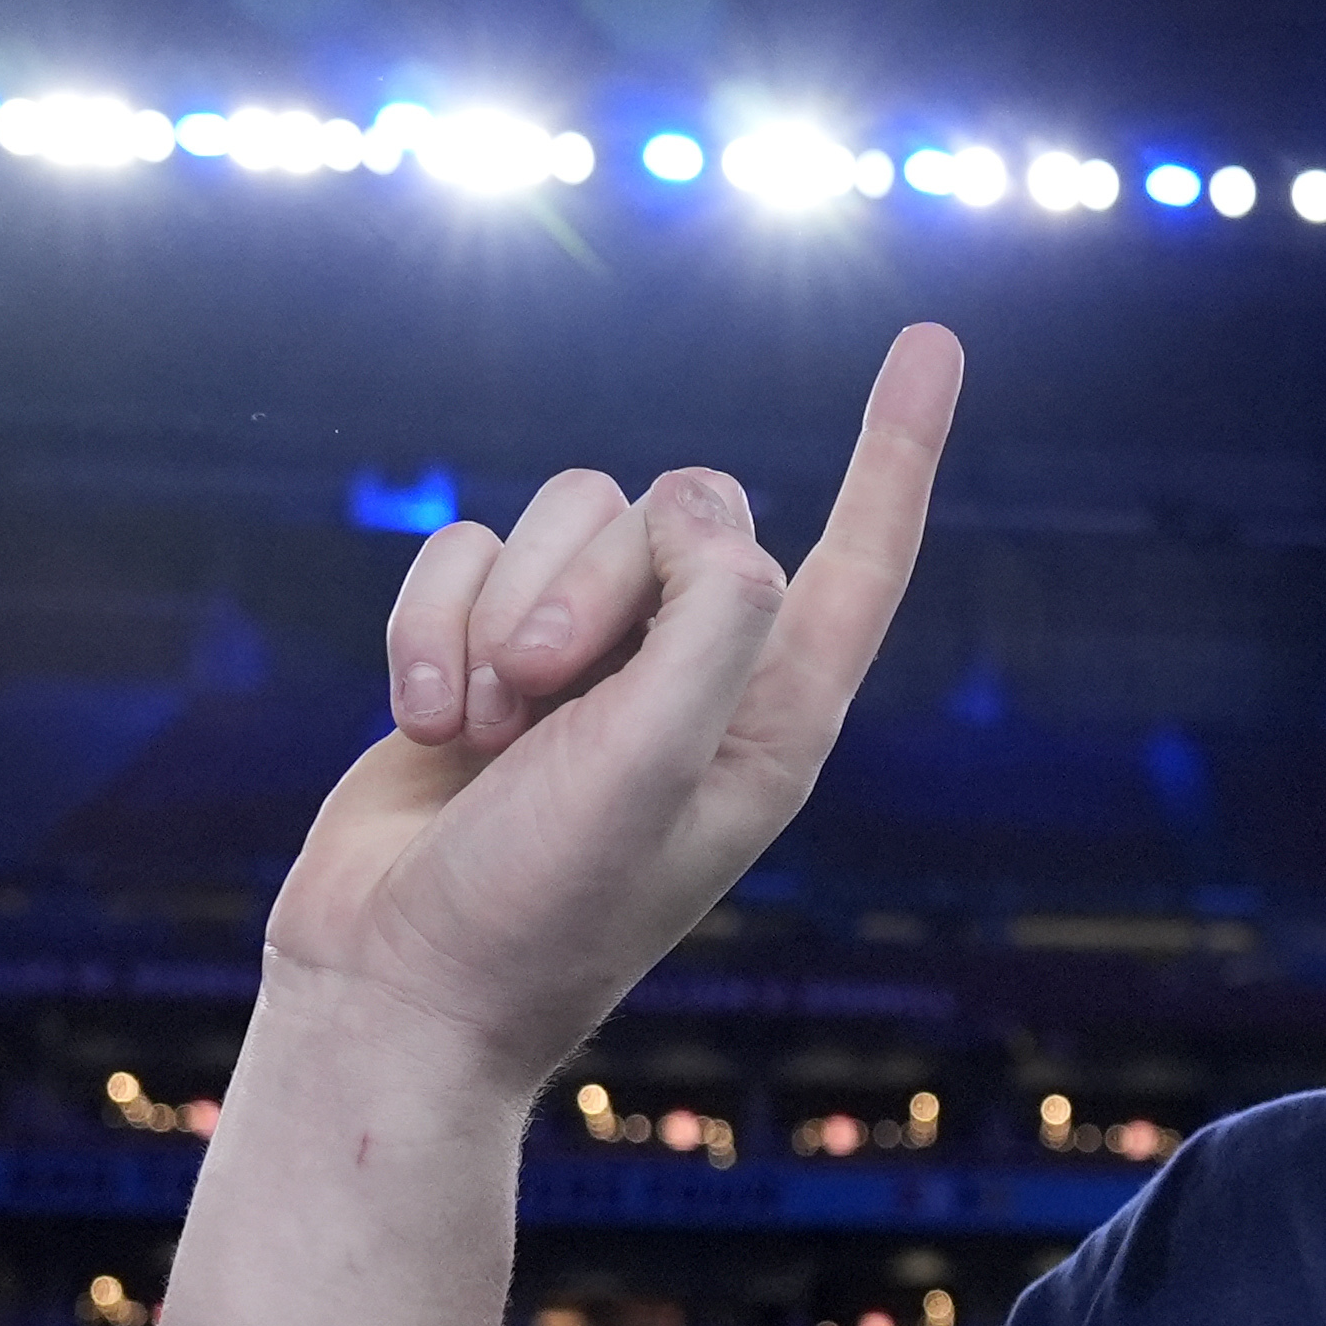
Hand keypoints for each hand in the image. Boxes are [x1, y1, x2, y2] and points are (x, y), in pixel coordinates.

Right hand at [282, 329, 959, 1087]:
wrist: (393, 985)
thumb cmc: (539, 903)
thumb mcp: (653, 763)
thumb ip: (710, 621)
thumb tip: (712, 513)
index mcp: (773, 716)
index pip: (859, 559)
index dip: (896, 451)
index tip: (932, 340)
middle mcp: (693, 678)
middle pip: (677, 512)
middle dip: (590, 582)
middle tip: (541, 700)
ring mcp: (585, 661)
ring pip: (562, 516)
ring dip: (499, 614)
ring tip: (485, 732)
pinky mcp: (483, 650)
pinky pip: (463, 550)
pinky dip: (429, 627)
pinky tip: (426, 727)